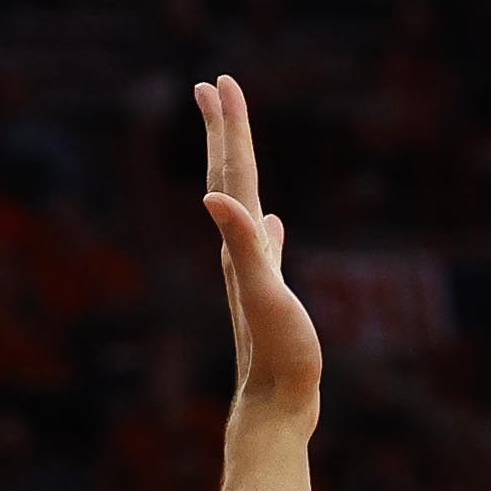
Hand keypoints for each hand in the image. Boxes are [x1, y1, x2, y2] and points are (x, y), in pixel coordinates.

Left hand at [195, 76, 321, 408]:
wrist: (275, 408)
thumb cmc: (278, 356)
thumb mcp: (264, 294)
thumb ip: (244, 244)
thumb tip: (213, 196)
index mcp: (242, 244)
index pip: (234, 172)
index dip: (229, 127)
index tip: (219, 81)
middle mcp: (241, 252)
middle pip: (230, 179)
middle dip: (223, 131)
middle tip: (213, 87)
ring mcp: (255, 273)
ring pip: (245, 206)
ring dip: (240, 168)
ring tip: (236, 142)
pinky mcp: (270, 296)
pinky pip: (266, 246)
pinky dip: (267, 225)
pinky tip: (275, 223)